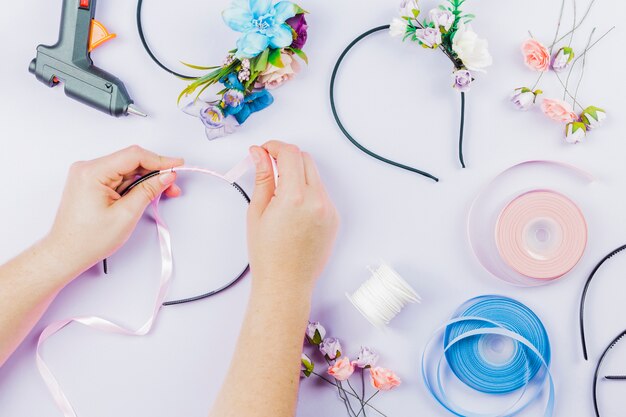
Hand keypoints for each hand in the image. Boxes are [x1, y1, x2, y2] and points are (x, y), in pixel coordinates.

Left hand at [45, 145, 183, 278]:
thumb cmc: (87, 239)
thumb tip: (166, 175)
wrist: (66, 253)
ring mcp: (88, 175)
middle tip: (172, 184)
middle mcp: (87, 168)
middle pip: (131, 161)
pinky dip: (134, 184)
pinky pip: (118, 177)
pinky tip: (145, 193)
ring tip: (162, 193)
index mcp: (92, 172)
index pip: (133, 156)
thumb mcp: (126, 214)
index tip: (177, 164)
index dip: (159, 159)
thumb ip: (148, 190)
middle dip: (155, 172)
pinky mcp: (91, 182)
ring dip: (146, 180)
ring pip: (126, 170)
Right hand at [247, 141, 338, 293]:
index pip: (290, 153)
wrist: (286, 283)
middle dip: (286, 157)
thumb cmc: (268, 254)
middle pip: (305, 159)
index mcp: (295, 197)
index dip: (274, 147)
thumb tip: (259, 153)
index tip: (263, 151)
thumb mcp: (257, 212)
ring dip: (297, 174)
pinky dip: (307, 191)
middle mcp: (317, 200)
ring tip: (279, 193)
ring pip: (314, 175)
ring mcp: (329, 209)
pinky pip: (321, 193)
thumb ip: (262, 177)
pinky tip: (292, 209)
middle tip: (268, 167)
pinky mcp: (334, 218)